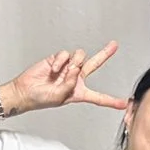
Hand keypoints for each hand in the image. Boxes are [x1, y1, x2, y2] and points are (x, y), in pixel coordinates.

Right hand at [5, 39, 129, 113]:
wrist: (25, 91)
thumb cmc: (41, 98)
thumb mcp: (60, 97)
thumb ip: (71, 84)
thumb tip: (76, 68)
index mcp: (79, 92)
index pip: (98, 97)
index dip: (111, 101)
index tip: (124, 104)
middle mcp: (75, 78)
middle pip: (94, 64)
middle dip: (104, 54)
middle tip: (114, 46)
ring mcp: (67, 68)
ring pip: (79, 57)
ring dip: (72, 64)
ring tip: (61, 73)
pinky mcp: (57, 59)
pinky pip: (65, 55)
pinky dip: (60, 62)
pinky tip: (53, 69)